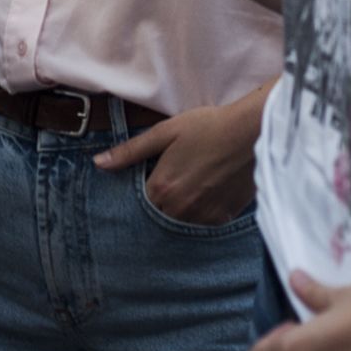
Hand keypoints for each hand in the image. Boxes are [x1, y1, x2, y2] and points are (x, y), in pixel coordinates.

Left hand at [94, 103, 257, 225]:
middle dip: (162, 200)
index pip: (138, 202)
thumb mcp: (165, 133)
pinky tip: (209, 189)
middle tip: (177, 176)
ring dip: (181, 208)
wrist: (252, 132)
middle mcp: (179, 210)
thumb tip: (99, 163)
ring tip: (194, 182)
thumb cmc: (208, 127)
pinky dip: (201, 211)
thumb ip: (130, 151)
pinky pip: (203, 223)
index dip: (144, 188)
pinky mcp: (222, 218)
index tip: (153, 175)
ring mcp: (202, 217)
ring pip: (181, 221)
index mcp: (160, 189)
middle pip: (159, 215)